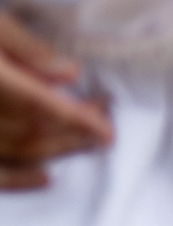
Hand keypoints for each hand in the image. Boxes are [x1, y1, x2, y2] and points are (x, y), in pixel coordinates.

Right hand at [0, 13, 111, 190]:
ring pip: (13, 151)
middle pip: (29, 132)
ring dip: (54, 152)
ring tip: (85, 145)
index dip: (77, 119)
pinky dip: (15, 178)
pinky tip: (44, 177)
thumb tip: (68, 74)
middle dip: (72, 133)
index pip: (37, 106)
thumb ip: (24, 47)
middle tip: (103, 126)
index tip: (107, 127)